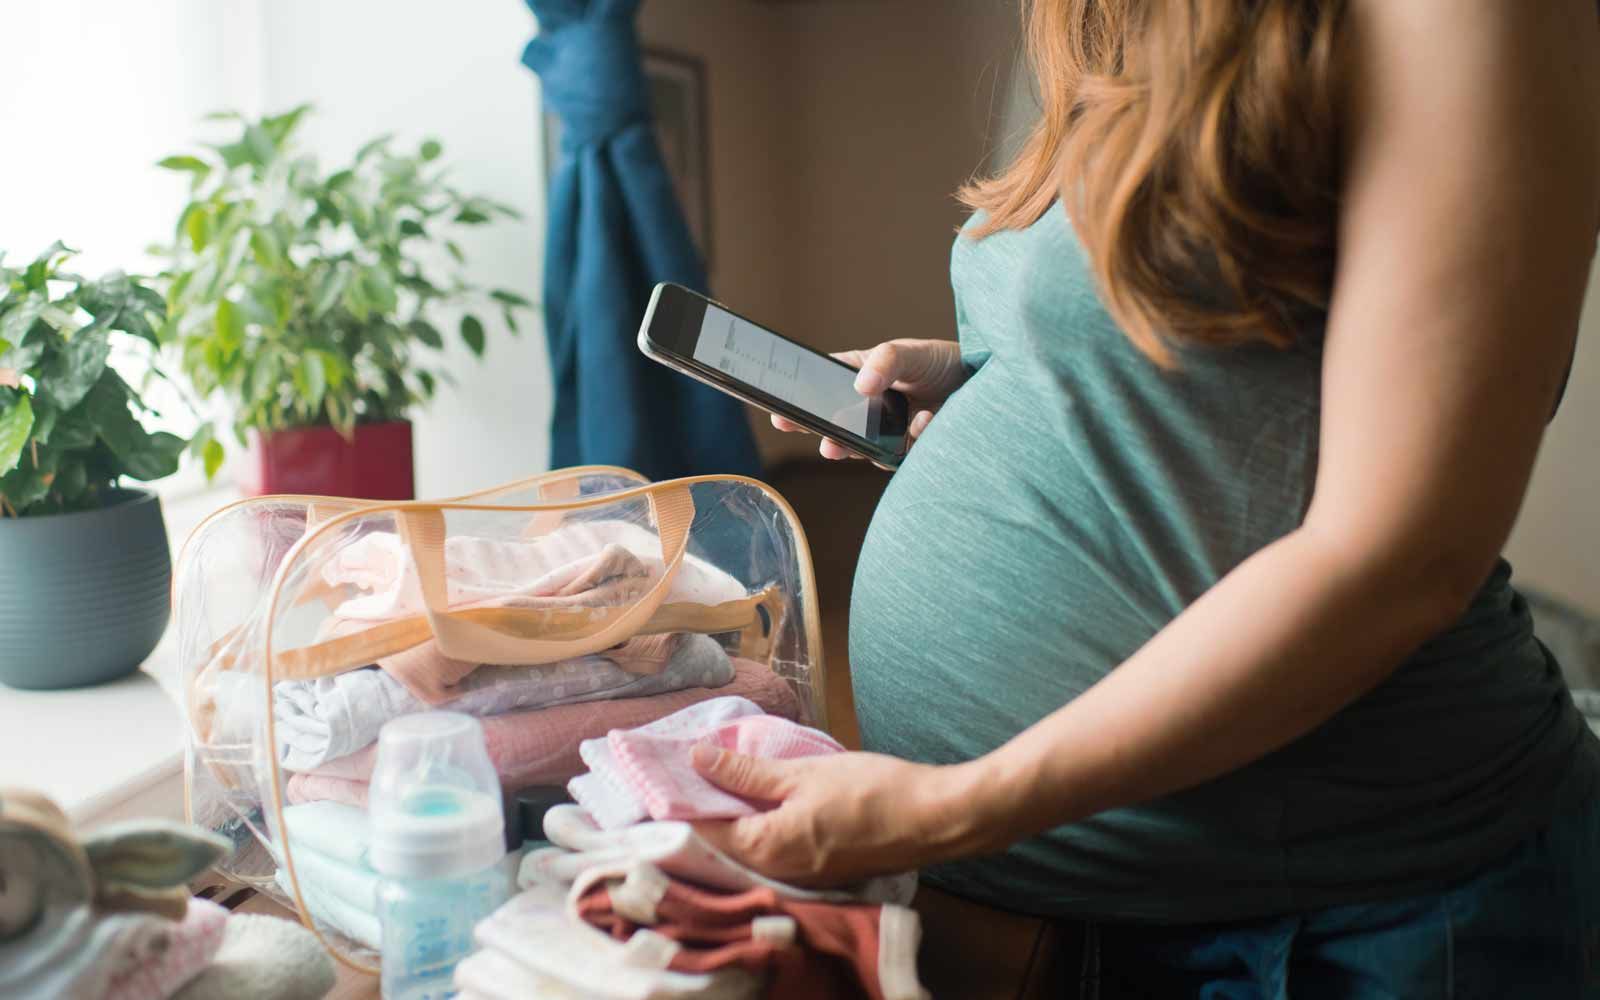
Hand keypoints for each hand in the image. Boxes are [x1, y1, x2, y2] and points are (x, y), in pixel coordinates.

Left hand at [687, 744, 992, 886]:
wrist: (934, 819)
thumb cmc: (872, 792)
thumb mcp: (803, 773)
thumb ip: (747, 773)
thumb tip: (698, 759)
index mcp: (765, 848)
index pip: (700, 828)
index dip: (676, 801)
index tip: (655, 773)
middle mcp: (775, 873)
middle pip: (719, 843)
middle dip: (699, 807)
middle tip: (681, 769)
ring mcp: (798, 877)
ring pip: (746, 847)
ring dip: (728, 815)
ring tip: (711, 776)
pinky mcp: (818, 870)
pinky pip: (772, 849)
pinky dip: (756, 824)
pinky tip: (755, 796)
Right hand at [771, 339, 966, 461]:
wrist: (985, 390)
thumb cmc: (942, 362)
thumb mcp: (912, 352)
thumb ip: (887, 362)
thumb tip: (861, 385)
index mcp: (860, 376)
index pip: (822, 388)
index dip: (800, 401)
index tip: (781, 412)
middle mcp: (868, 408)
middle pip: (835, 425)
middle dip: (822, 434)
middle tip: (814, 437)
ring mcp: (886, 432)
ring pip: (861, 448)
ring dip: (855, 447)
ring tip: (843, 446)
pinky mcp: (907, 451)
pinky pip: (899, 455)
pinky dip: (911, 440)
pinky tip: (924, 419)